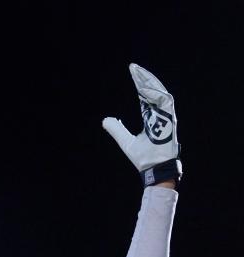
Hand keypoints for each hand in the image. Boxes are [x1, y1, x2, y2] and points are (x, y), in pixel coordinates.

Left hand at [102, 63, 181, 186]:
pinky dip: (156, 96)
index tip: (133, 71)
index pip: (146, 95)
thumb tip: (106, 119)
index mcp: (151, 117)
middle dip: (143, 78)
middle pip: (153, 91)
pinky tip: (144, 89)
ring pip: (160, 93)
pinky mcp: (170, 122)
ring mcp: (166, 117)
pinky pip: (165, 104)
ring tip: (138, 74)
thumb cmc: (144, 157)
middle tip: (133, 67)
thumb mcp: (125, 141)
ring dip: (149, 83)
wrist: (153, 169)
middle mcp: (160, 114)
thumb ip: (116, 129)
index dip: (140, 83)